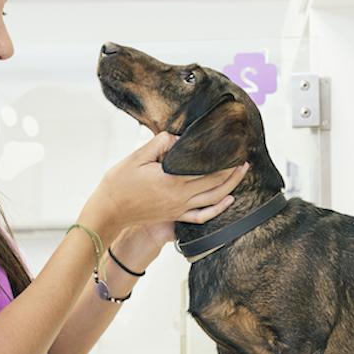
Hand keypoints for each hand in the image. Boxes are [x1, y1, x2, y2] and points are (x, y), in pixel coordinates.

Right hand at [80, 132, 247, 241]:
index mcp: (171, 180)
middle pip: (215, 183)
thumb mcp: (136, 157)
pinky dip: (218, 209)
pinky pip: (202, 216)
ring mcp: (179, 208)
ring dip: (231, 186)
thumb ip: (158, 145)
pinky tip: (228, 200)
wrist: (109, 211)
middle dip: (232, 170)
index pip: (206, 169)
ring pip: (214, 199)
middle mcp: (179, 196)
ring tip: (241, 173)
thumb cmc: (119, 183)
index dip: (223, 159)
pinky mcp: (175, 216)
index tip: (233, 147)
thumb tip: (176, 137)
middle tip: (244, 157)